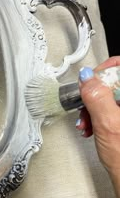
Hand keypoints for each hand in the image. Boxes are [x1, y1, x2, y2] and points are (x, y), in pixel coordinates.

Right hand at [76, 57, 119, 197]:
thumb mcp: (107, 123)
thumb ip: (96, 96)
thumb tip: (87, 76)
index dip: (104, 71)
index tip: (90, 82)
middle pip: (112, 82)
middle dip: (93, 95)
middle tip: (85, 106)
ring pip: (107, 96)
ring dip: (91, 107)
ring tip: (85, 122)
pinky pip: (107, 108)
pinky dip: (96, 115)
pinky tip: (90, 126)